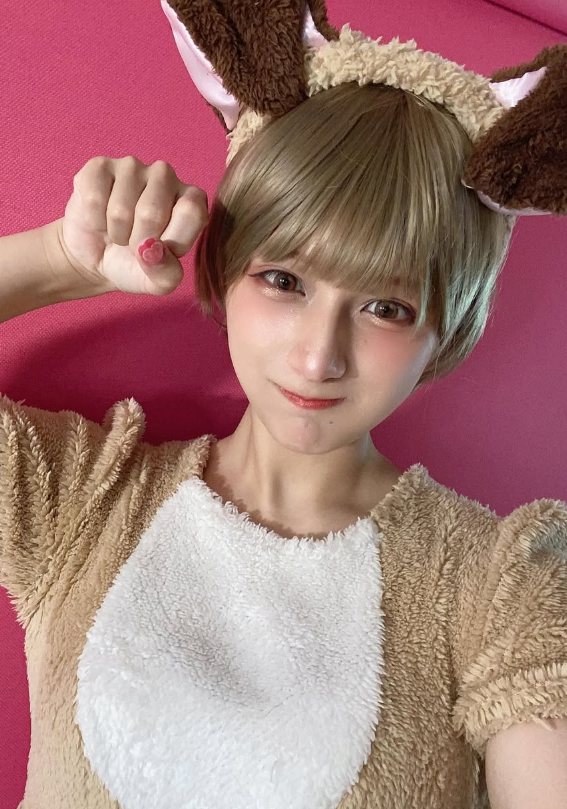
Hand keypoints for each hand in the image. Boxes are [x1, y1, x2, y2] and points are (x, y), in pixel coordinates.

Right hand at [58, 155, 208, 295]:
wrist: (95, 259)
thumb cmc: (135, 266)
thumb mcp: (157, 282)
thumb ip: (166, 273)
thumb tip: (151, 249)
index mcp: (191, 200)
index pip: (191, 213)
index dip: (171, 240)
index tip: (160, 248)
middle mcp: (166, 176)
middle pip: (152, 212)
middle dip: (137, 240)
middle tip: (134, 243)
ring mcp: (132, 166)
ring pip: (120, 209)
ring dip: (116, 232)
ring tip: (118, 231)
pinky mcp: (99, 166)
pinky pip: (94, 197)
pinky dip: (94, 219)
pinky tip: (99, 217)